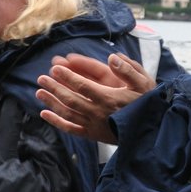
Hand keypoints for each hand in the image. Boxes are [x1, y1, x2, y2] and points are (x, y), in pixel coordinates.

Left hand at [35, 52, 153, 144]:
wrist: (152, 131)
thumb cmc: (147, 103)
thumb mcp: (144, 84)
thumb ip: (128, 70)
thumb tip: (112, 57)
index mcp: (109, 98)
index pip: (83, 86)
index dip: (68, 77)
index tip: (55, 68)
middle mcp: (99, 113)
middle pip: (71, 99)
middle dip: (55, 87)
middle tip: (41, 78)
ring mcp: (94, 125)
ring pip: (68, 113)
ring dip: (52, 102)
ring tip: (39, 92)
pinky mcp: (92, 135)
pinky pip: (71, 129)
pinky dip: (56, 122)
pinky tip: (44, 113)